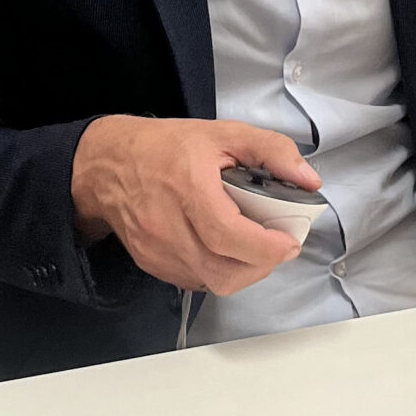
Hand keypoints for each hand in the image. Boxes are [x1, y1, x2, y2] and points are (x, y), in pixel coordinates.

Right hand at [73, 115, 316, 292]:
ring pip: (211, 283)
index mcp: (188, 188)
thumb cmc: (165, 147)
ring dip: (242, 272)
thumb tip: (309, 180)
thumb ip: (272, 150)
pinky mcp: (151, 264)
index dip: (267, 247)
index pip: (230, 236)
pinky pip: (194, 282)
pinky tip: (223, 250)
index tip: (289, 241)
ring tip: (253, 248)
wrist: (107, 164)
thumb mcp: (223, 133)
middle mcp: (167, 226)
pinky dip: (217, 272)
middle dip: (261, 265)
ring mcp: (156, 250)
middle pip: (223, 272)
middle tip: (276, 246)